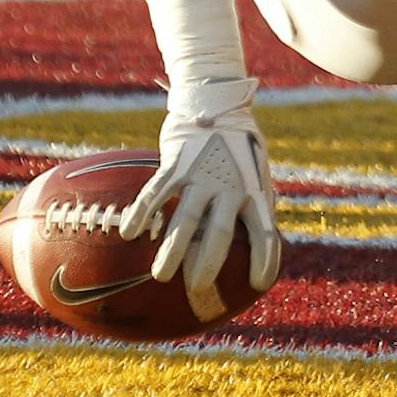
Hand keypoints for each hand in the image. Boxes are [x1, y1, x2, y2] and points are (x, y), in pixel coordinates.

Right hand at [120, 77, 283, 320]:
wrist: (217, 107)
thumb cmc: (239, 151)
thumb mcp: (256, 177)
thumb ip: (254, 209)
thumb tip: (258, 252)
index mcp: (254, 190)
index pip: (265, 231)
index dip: (264, 260)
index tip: (258, 286)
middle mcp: (230, 186)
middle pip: (219, 233)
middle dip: (208, 263)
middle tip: (198, 289)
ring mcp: (202, 174)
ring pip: (185, 219)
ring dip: (173, 250)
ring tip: (161, 276)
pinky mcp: (177, 163)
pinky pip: (156, 192)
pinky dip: (143, 213)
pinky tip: (131, 233)